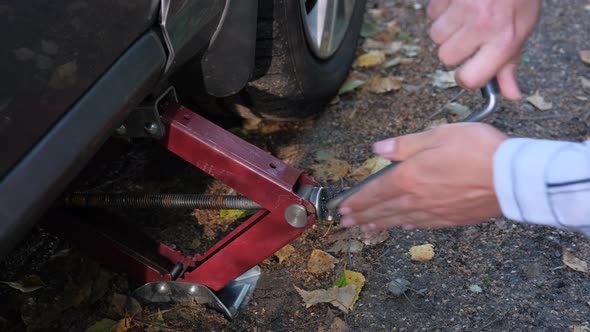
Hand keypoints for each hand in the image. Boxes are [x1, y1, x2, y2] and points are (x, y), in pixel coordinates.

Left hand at [338, 123, 507, 230]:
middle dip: (361, 215)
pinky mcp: (451, 219)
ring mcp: (434, 212)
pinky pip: (421, 224)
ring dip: (379, 223)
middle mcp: (417, 198)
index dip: (357, 199)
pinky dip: (406, 226)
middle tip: (344, 222)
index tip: (342, 206)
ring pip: (399, 220)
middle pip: (383, 209)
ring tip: (364, 227)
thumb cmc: (479, 150)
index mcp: (410, 176)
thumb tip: (379, 149)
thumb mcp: (439, 135)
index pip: (375, 190)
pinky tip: (401, 226)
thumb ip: (406, 144)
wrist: (513, 178)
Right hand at [427, 0, 541, 99]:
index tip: (469, 69)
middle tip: (471, 34)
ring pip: (435, 35)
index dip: (466, 76)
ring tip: (465, 14)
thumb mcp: (522, 30)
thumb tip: (510, 94)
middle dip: (454, 47)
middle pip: (446, 57)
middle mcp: (482, 26)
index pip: (469, 78)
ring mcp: (463, 8)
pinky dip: (441, 9)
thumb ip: (510, 63)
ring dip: (446, 27)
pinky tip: (458, 2)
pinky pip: (431, 12)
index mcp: (504, 40)